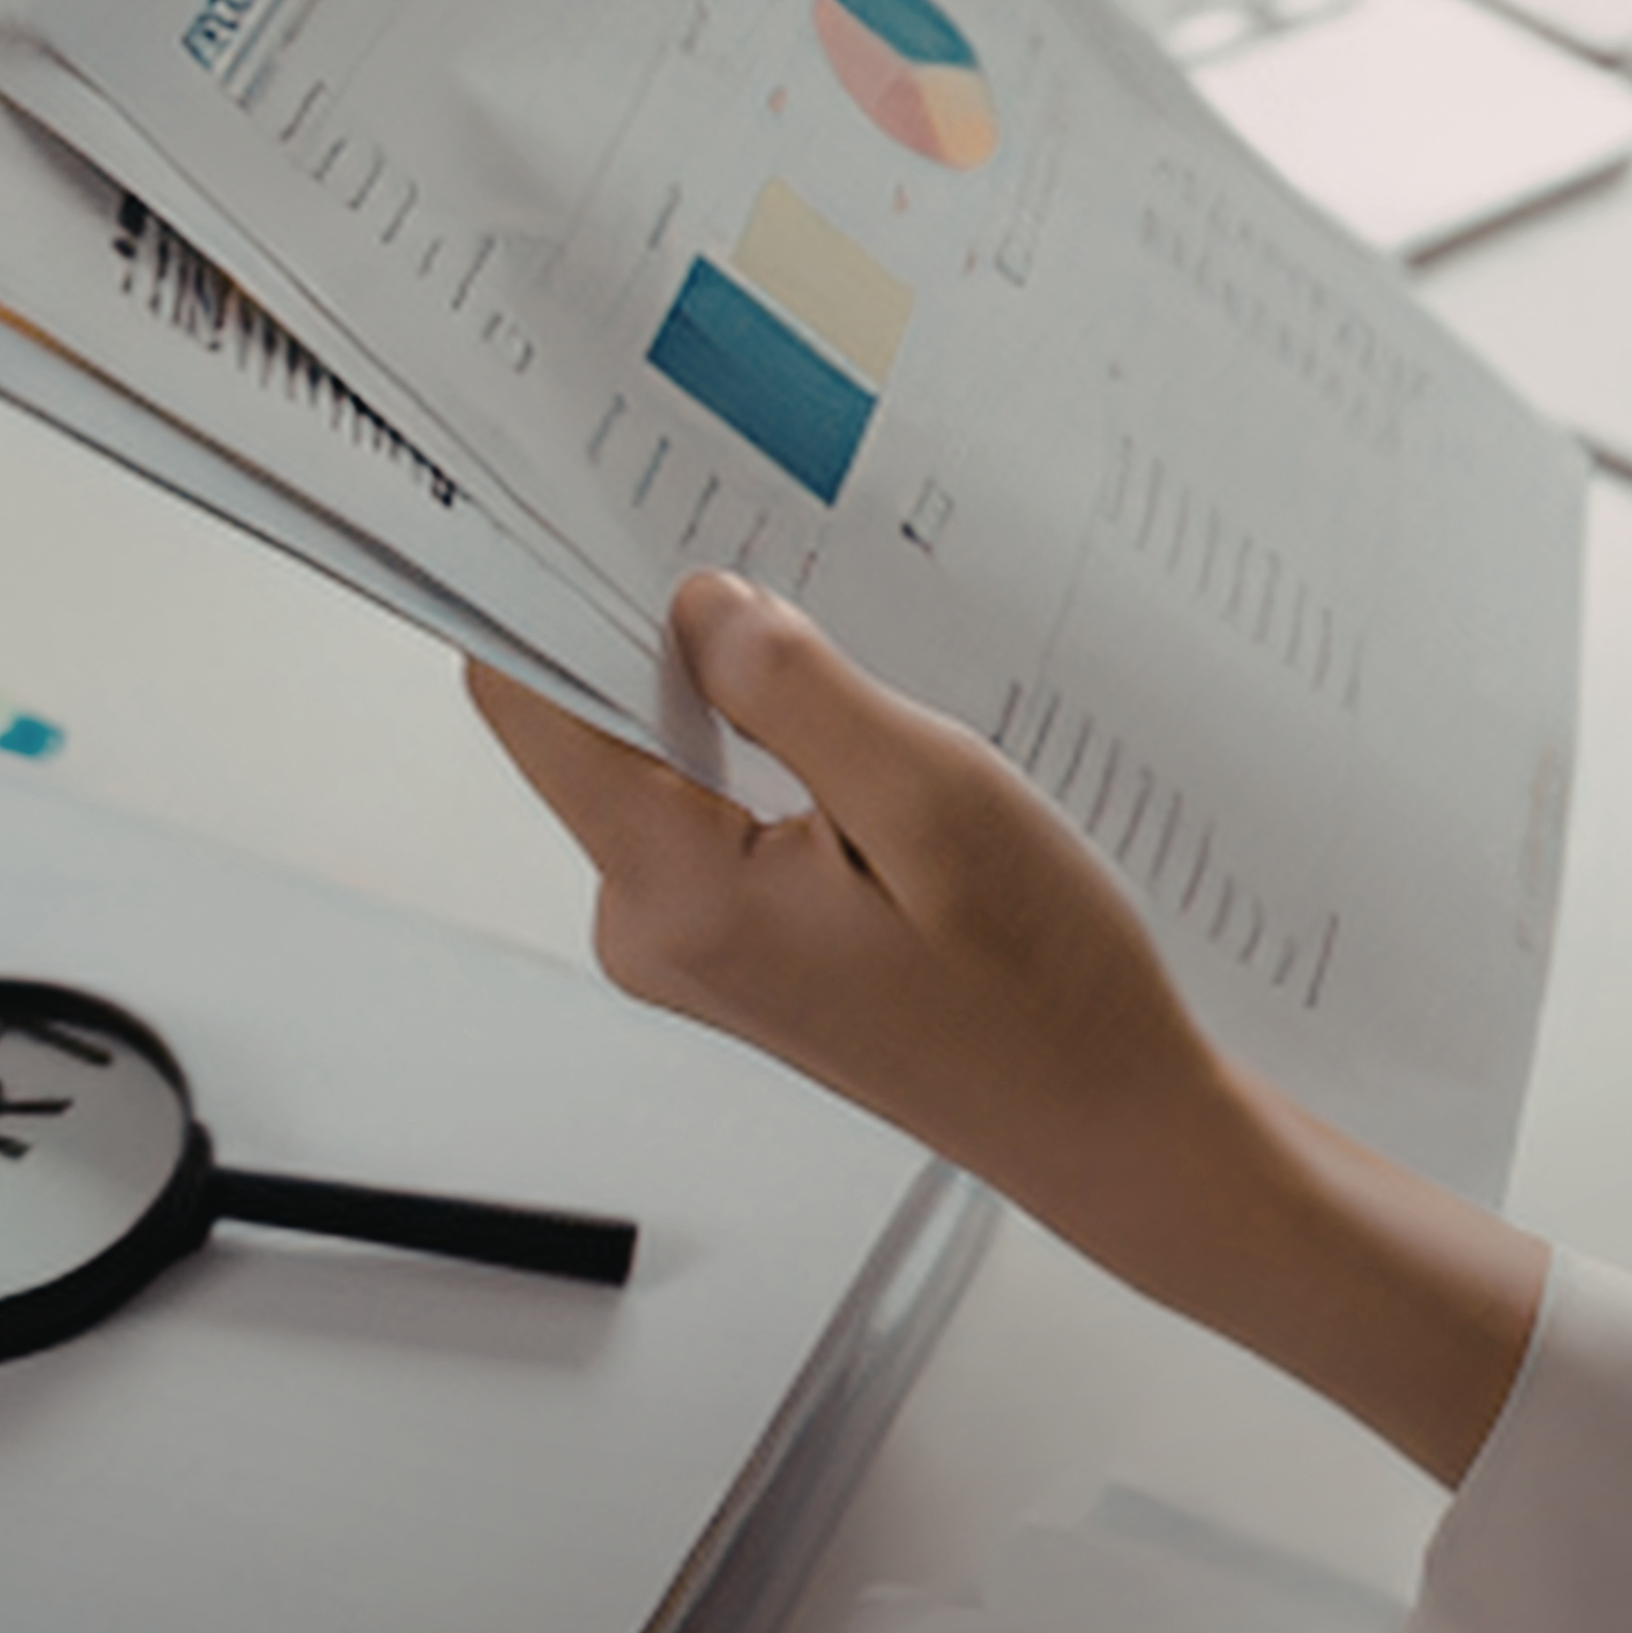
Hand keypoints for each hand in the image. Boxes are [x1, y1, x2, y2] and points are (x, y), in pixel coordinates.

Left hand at [468, 572, 1547, 1483]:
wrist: (1102, 1120)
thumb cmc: (1044, 987)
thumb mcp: (934, 798)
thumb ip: (797, 689)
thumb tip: (699, 603)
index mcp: (679, 893)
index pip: (529, 702)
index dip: (547, 591)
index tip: (604, 512)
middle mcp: (651, 926)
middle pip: (595, 721)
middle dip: (682, 646)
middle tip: (805, 617)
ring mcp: (687, 943)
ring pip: (664, 758)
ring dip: (745, 710)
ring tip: (870, 727)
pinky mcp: (732, 944)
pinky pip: (711, 809)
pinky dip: (773, 764)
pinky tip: (872, 786)